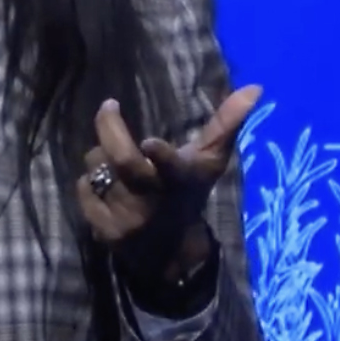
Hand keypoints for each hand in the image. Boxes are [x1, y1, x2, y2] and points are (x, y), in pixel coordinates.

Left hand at [76, 84, 262, 278]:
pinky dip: (90, 180)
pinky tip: (105, 184)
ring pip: (97, 168)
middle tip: (109, 107)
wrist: (171, 252)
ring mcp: (126, 218)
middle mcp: (152, 201)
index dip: (161, 156)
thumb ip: (227, 123)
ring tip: (112, 157)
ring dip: (100, 156)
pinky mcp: (104, 230)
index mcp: (180, 181)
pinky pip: (84, 188)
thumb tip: (255, 88)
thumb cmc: (190, 193)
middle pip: (123, 161)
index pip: (171, 168)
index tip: (149, 142)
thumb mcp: (210, 162)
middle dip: (110, 128)